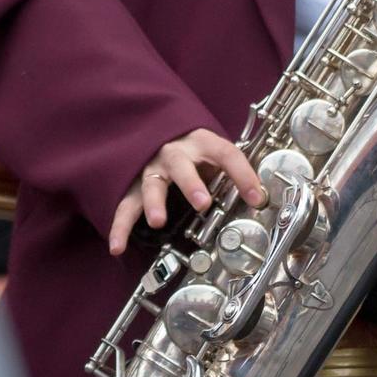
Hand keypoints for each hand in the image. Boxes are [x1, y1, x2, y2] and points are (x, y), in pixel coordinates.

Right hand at [109, 127, 264, 255]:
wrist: (160, 130)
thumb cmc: (195, 149)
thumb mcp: (217, 153)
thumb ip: (234, 173)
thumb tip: (259, 199)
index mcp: (202, 142)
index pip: (226, 154)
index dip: (243, 174)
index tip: (257, 198)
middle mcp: (175, 153)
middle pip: (181, 164)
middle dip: (191, 184)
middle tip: (202, 203)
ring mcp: (152, 168)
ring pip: (151, 183)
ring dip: (154, 202)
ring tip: (158, 221)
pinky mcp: (133, 184)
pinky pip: (126, 206)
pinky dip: (120, 226)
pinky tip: (118, 245)